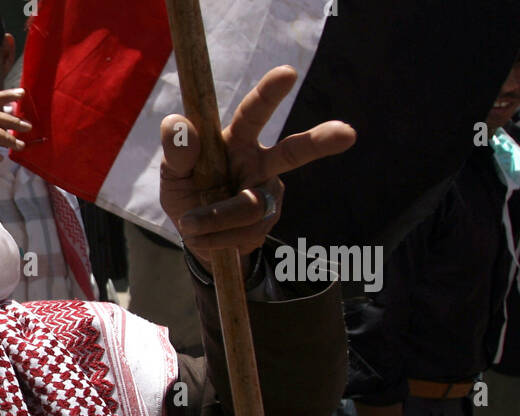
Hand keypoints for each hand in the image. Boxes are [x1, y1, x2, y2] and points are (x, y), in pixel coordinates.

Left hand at [160, 66, 355, 265]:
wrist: (197, 238)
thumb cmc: (188, 194)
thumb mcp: (173, 175)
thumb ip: (176, 153)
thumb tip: (175, 123)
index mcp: (237, 140)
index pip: (254, 113)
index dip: (270, 93)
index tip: (287, 73)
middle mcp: (261, 161)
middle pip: (294, 151)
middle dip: (319, 141)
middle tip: (346, 133)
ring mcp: (268, 192)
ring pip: (251, 206)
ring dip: (214, 218)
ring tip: (189, 224)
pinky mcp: (269, 220)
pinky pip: (243, 231)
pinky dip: (215, 236)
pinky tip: (202, 237)